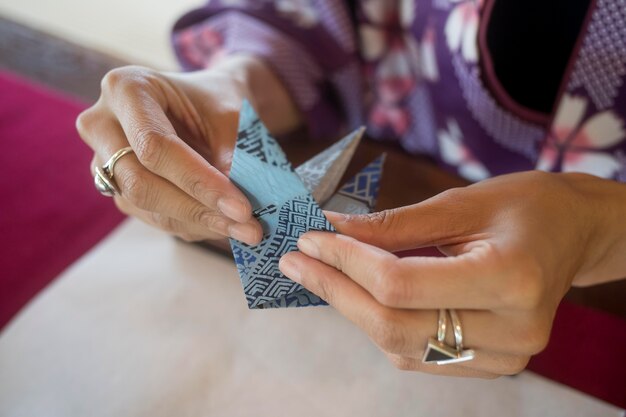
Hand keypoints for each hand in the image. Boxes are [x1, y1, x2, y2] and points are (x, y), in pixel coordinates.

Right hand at [77, 56, 299, 243]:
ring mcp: (103, 160)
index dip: (198, 182)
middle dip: (198, 209)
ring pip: (146, 206)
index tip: (242, 208)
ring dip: (199, 223)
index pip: (155, 146)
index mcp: (126, 88)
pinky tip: (224, 223)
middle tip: (248, 228)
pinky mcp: (116, 188)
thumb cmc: (217, 102)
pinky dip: (192, 223)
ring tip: (246, 230)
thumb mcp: (232, 117)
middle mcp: (102, 124)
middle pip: (140, 183)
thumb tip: (236, 210)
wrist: (206, 105)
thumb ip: (232, 158)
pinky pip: (151, 216)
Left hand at [279, 171, 625, 376]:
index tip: (310, 240)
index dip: (346, 262)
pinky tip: (361, 295)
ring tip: (321, 273)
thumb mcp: (461, 202)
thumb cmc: (526, 205)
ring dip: (354, 309)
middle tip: (297, 262)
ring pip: (401, 346)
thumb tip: (331, 230)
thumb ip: (395, 225)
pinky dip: (381, 325)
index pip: (401, 284)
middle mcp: (513, 331)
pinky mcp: (492, 364)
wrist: (574, 233)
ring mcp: (505, 357)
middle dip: (336, 291)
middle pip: (395, 325)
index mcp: (510, 280)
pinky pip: (418, 355)